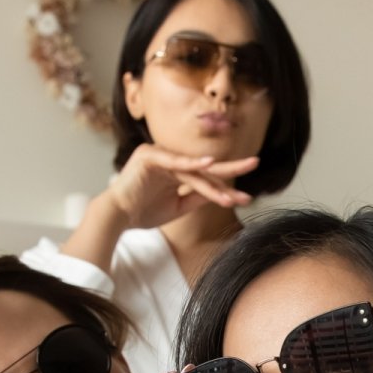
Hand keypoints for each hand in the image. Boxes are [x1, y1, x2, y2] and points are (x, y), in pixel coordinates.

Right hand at [104, 144, 258, 228]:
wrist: (117, 217)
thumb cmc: (143, 212)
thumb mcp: (178, 206)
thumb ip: (197, 197)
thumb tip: (222, 194)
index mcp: (176, 170)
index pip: (206, 176)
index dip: (225, 186)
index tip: (246, 197)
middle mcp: (169, 160)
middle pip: (204, 165)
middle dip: (231, 167)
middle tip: (254, 163)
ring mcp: (159, 156)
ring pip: (192, 170)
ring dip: (212, 183)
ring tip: (232, 192)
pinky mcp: (149, 156)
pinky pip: (174, 162)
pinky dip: (190, 162)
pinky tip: (208, 162)